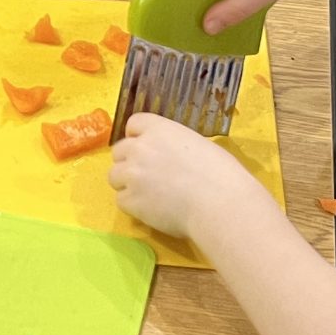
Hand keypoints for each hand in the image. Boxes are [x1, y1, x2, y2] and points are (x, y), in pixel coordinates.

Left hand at [107, 113, 264, 243]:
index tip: (144, 148)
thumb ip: (175, 147)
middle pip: (119, 151)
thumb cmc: (221, 174)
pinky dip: (133, 206)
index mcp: (159, 129)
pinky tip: (151, 210)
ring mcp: (132, 174)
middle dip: (129, 162)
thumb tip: (171, 158)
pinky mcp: (131, 201)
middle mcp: (140, 148)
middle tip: (146, 176)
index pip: (134, 123)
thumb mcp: (199, 145)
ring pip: (114, 176)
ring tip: (148, 195)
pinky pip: (121, 201)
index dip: (137, 136)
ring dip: (127, 184)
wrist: (219, 203)